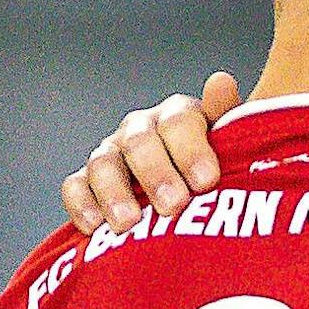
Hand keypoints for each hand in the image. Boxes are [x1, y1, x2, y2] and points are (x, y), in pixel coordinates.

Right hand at [61, 70, 241, 234]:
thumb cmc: (216, 180)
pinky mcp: (88, 183)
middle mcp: (142, 130)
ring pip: (104, 163)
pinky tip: (96, 227)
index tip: (207, 181)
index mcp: (179, 118)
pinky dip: (82, 204)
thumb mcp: (232, 154)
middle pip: (140, 142)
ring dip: (115, 192)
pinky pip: (76, 187)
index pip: (179, 121)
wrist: (193, 212)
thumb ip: (229, 121)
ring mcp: (112, 155)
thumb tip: (221, 81)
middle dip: (155, 173)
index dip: (192, 149)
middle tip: (173, 205)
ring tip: (129, 223)